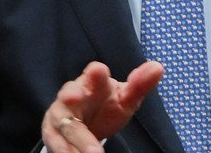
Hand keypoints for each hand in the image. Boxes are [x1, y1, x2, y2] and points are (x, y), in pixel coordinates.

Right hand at [40, 61, 163, 152]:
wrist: (85, 123)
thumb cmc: (106, 106)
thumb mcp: (125, 98)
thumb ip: (140, 84)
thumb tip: (158, 67)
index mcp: (92, 82)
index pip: (94, 73)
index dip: (95, 72)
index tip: (98, 71)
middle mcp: (72, 95)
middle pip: (69, 94)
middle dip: (70, 96)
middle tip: (73, 97)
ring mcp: (59, 115)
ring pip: (67, 126)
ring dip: (79, 139)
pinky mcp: (53, 134)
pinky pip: (59, 145)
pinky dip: (68, 152)